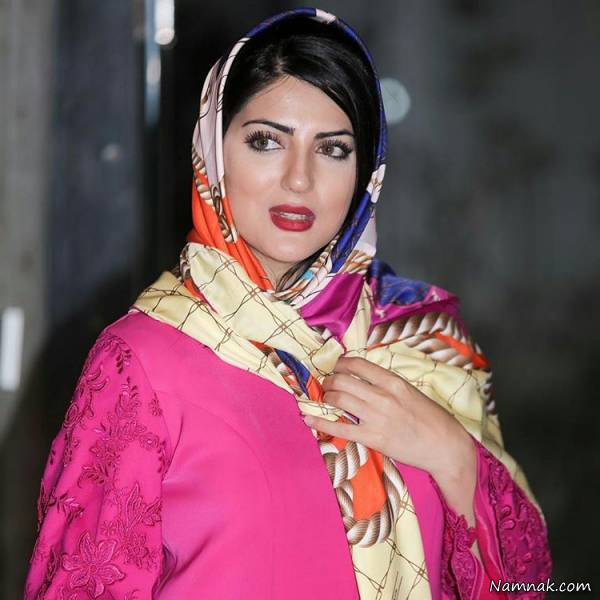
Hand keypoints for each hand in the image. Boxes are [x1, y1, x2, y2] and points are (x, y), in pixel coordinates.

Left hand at [303, 356, 471, 478]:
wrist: (446, 446)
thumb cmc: (430, 418)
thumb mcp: (410, 391)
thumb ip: (386, 384)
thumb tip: (362, 378)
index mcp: (393, 382)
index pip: (357, 364)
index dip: (340, 363)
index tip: (335, 367)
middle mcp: (383, 396)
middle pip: (343, 380)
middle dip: (329, 380)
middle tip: (327, 384)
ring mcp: (377, 418)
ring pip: (338, 399)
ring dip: (325, 397)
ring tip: (324, 398)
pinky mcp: (373, 439)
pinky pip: (340, 428)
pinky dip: (320, 422)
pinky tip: (308, 418)